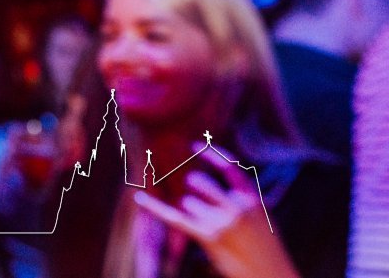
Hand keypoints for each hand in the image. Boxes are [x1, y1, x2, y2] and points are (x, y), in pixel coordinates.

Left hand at [133, 149, 301, 277]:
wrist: (272, 276)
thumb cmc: (265, 249)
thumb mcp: (262, 217)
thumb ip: (240, 198)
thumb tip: (214, 179)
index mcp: (252, 198)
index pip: (229, 167)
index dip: (209, 154)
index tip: (192, 145)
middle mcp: (237, 206)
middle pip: (198, 182)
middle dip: (192, 187)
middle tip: (196, 199)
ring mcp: (223, 222)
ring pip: (187, 202)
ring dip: (191, 213)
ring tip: (210, 229)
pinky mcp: (209, 238)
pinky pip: (175, 217)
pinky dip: (154, 207)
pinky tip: (138, 198)